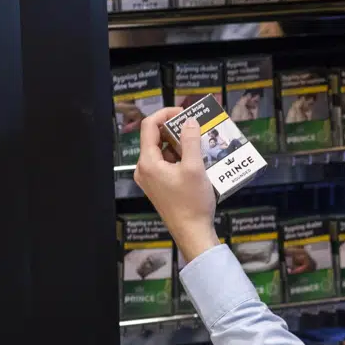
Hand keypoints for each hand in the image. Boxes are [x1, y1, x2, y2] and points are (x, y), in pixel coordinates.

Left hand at [133, 108, 219, 261]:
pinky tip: (198, 159)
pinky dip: (180, 157)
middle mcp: (144, 169)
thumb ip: (191, 141)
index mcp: (147, 162)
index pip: (149, 126)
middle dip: (176, 129)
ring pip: (163, 151)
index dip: (166, 114)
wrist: (192, 232)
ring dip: (180, 143)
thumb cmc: (192, 201)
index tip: (185, 112)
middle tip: (196, 125)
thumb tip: (189, 121)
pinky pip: (167, 164)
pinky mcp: (159, 186)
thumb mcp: (195, 168)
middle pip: (156, 138)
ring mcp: (150, 179)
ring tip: (200, 141)